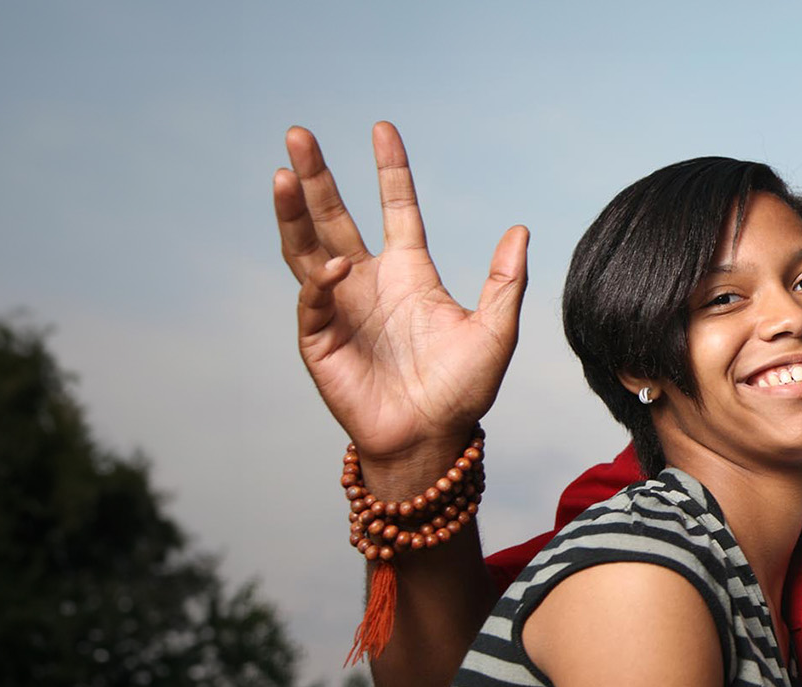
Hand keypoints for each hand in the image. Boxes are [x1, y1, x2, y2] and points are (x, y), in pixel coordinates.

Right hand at [274, 122, 528, 495]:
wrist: (432, 441)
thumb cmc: (462, 391)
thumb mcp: (495, 331)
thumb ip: (505, 281)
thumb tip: (520, 229)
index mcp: (408, 271)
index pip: (395, 207)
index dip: (389, 169)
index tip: (382, 129)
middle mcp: (368, 282)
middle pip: (334, 217)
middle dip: (316, 177)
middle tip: (299, 135)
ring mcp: (340, 309)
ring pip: (307, 249)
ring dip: (292, 213)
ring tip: (281, 175)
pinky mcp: (321, 341)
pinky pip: (315, 302)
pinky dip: (321, 283)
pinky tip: (336, 269)